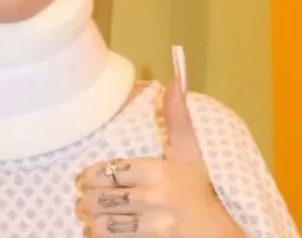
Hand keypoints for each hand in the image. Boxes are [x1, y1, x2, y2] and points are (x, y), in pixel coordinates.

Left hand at [76, 77, 245, 236]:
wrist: (216, 233)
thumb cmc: (198, 189)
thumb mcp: (191, 152)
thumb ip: (178, 117)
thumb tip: (175, 79)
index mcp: (159, 171)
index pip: (110, 172)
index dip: (92, 176)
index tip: (88, 179)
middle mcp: (155, 198)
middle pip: (101, 198)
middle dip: (87, 201)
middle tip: (85, 200)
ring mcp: (153, 225)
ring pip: (102, 223)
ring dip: (90, 220)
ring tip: (89, 216)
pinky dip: (100, 237)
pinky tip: (102, 232)